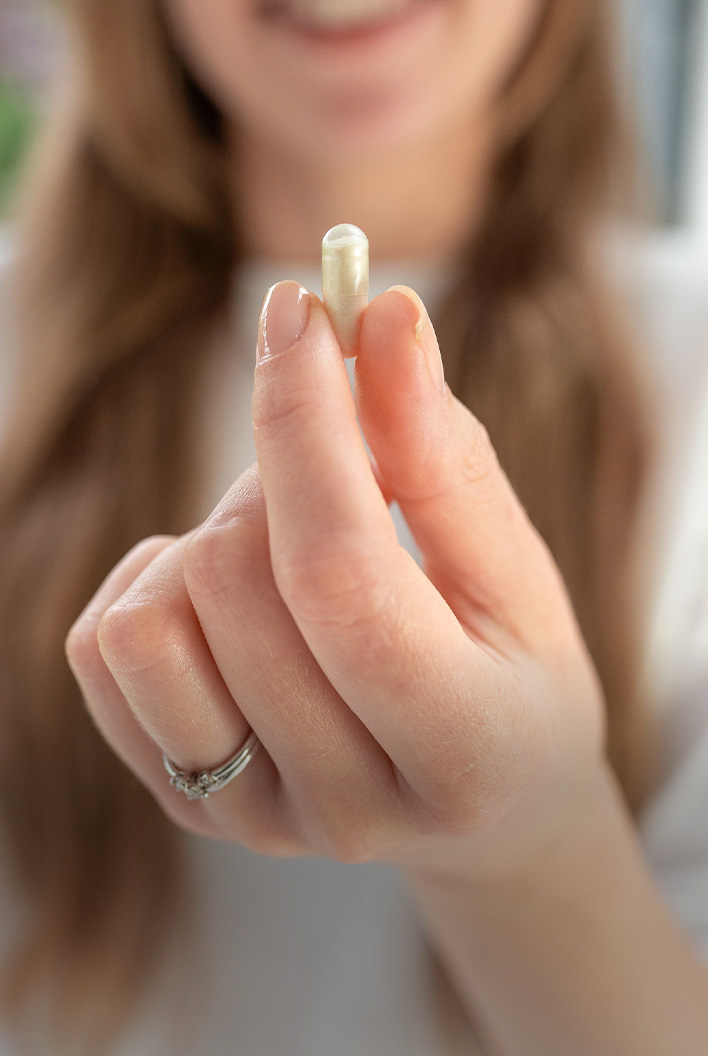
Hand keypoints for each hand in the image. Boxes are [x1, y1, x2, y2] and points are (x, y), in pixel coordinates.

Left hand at [66, 280, 605, 879]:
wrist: (482, 801)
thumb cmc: (511, 673)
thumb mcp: (513, 570)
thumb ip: (444, 455)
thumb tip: (380, 318)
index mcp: (458, 748)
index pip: (340, 574)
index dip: (306, 425)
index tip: (298, 312)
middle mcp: (342, 807)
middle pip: (233, 579)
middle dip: (277, 473)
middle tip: (339, 474)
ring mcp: (251, 819)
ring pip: (149, 620)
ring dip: (210, 538)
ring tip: (282, 553)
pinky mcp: (183, 799)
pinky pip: (100, 649)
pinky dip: (155, 585)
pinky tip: (227, 603)